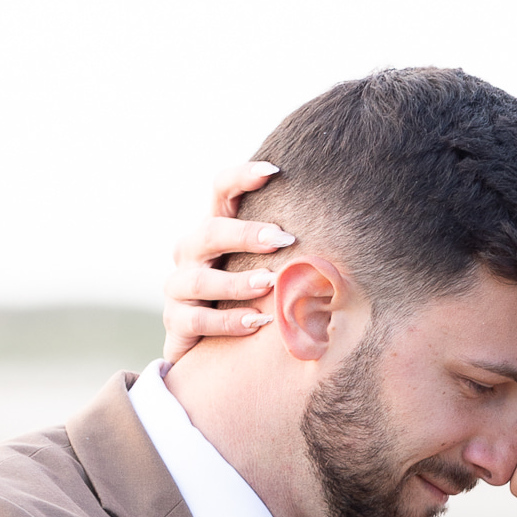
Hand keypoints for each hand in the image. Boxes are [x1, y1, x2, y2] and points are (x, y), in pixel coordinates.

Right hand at [162, 161, 296, 362]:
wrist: (207, 345)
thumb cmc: (246, 297)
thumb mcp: (262, 266)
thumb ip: (284, 247)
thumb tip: (340, 228)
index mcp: (213, 230)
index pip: (221, 191)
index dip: (242, 177)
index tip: (274, 171)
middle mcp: (191, 253)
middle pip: (210, 232)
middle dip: (247, 234)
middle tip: (283, 239)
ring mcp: (179, 287)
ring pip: (201, 280)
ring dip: (238, 282)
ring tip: (271, 283)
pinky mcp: (176, 321)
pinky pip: (198, 320)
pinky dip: (228, 321)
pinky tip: (257, 322)